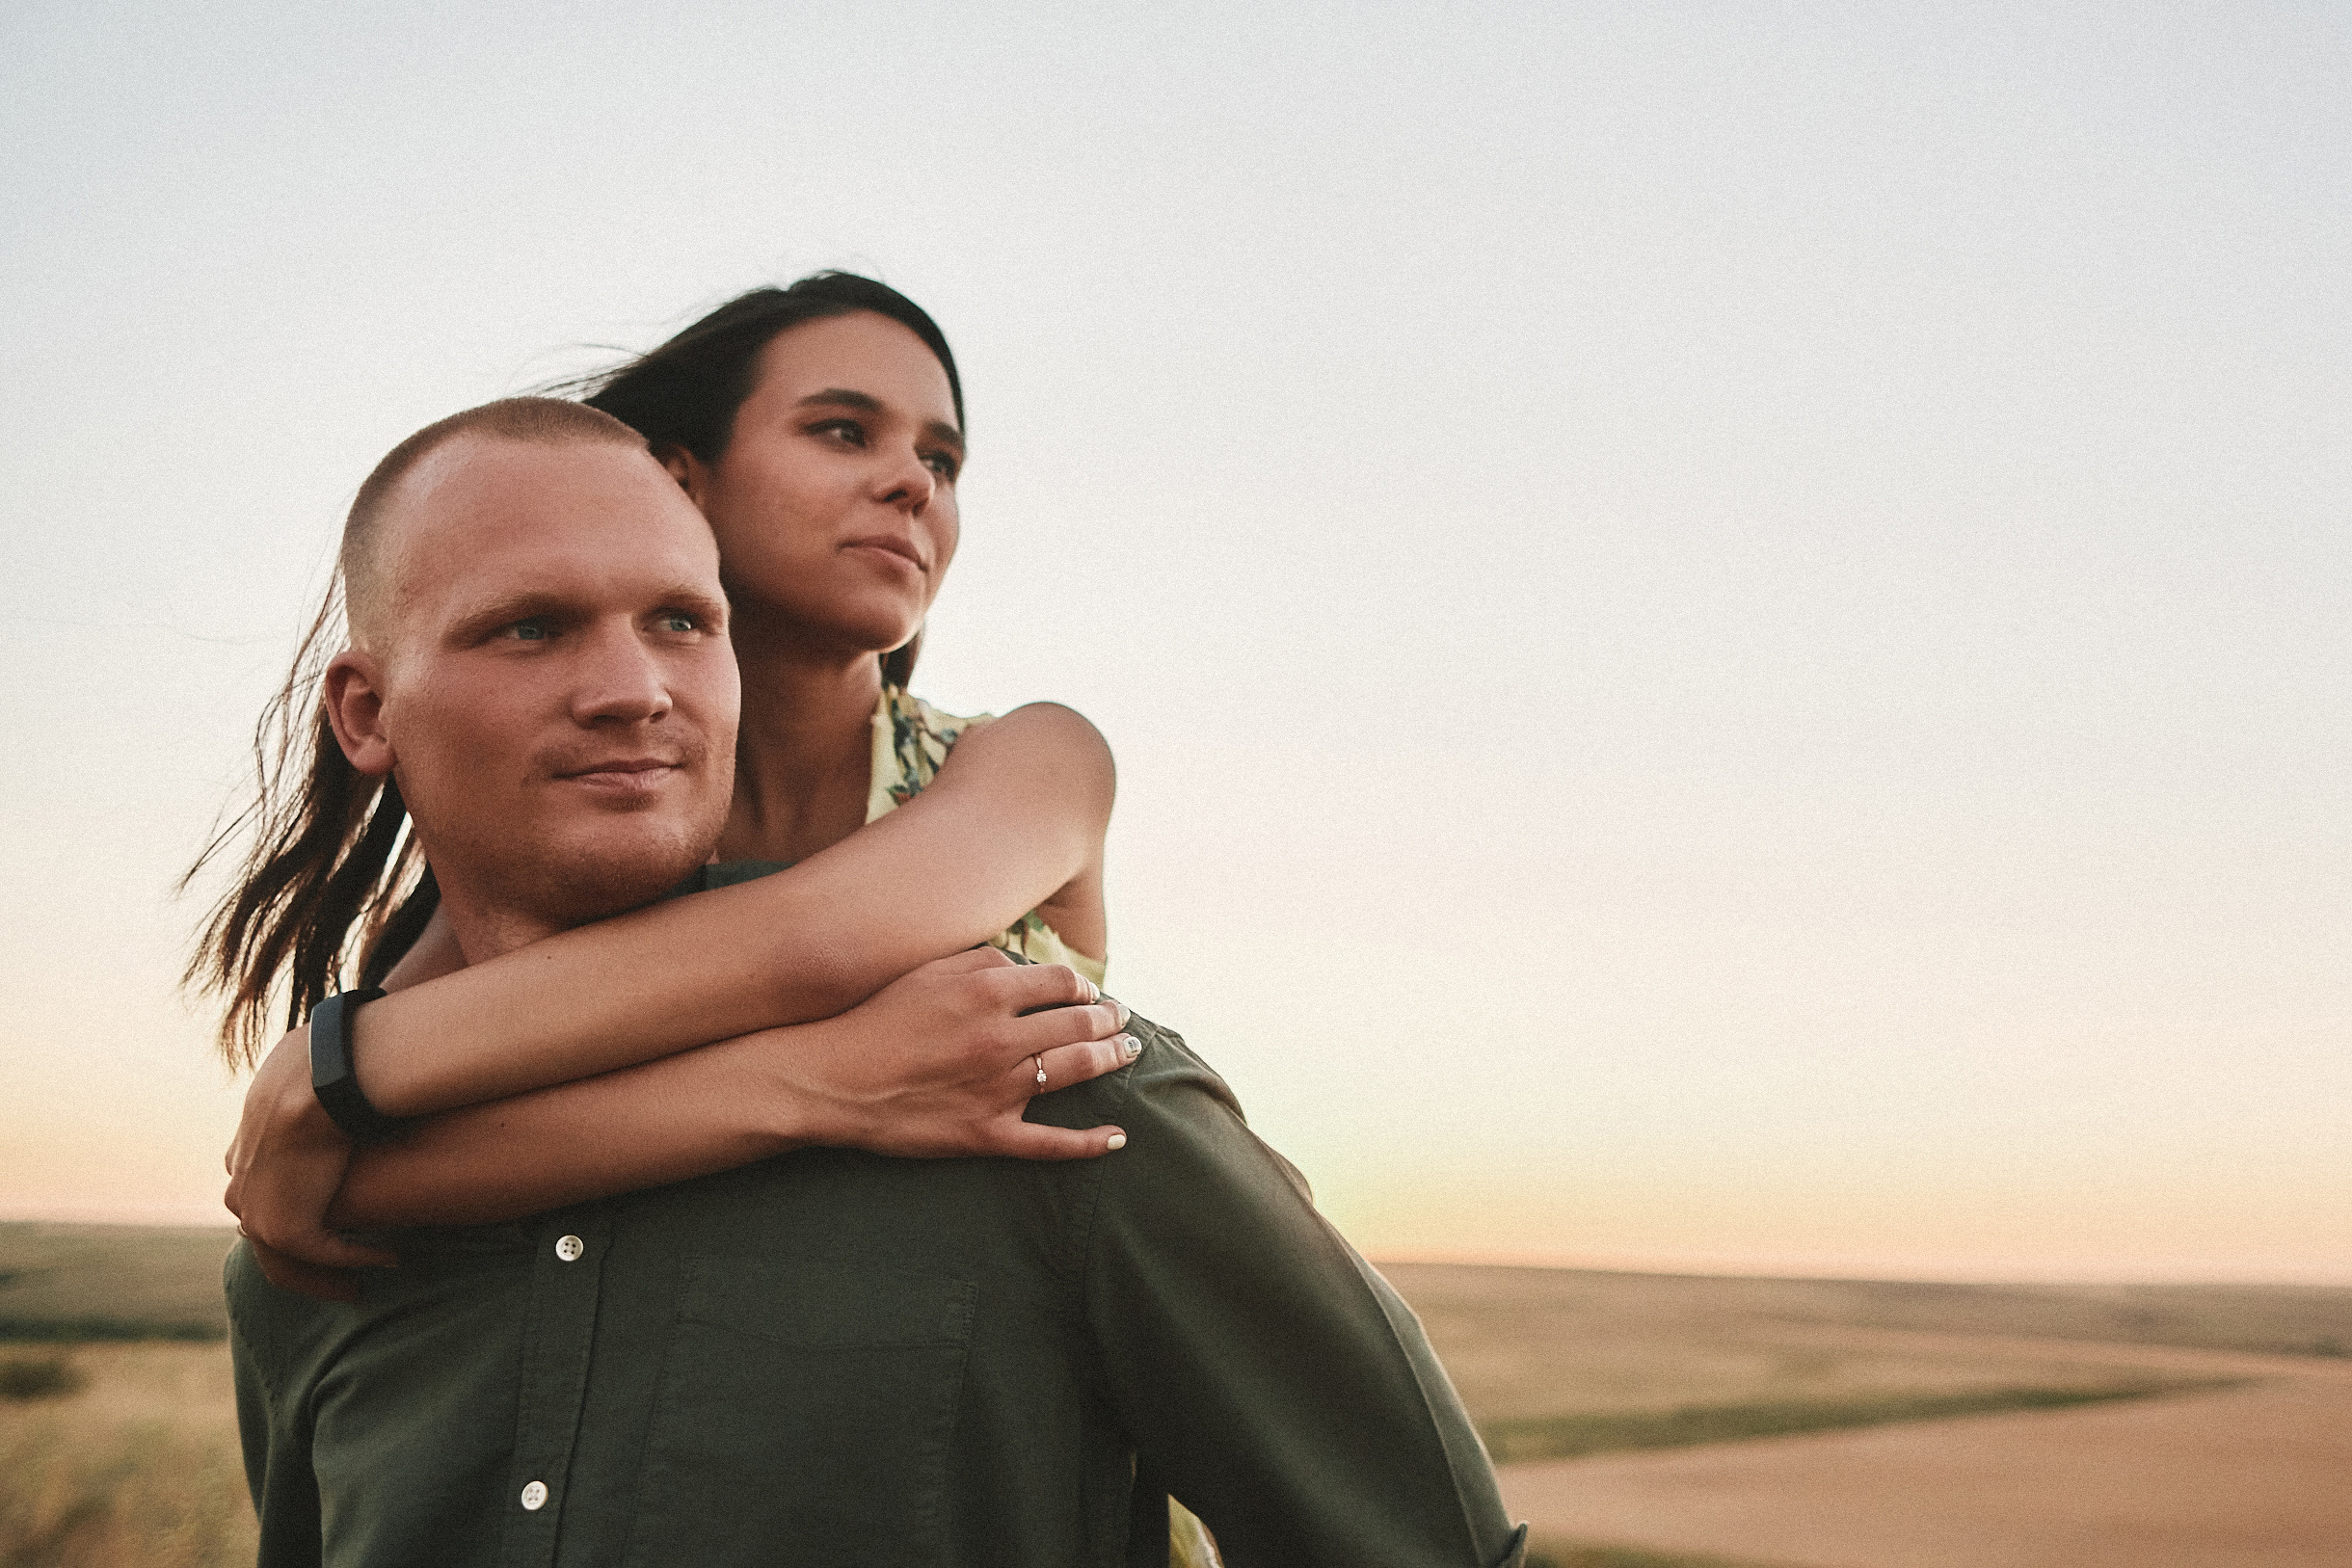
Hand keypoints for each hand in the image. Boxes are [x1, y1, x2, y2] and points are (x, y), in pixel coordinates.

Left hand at [224, 1025, 398, 1301]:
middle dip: (302, 1259)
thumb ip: (310, 1081)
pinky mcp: (284, 1230)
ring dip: (327, 1276)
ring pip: (287, 1261)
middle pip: (267, 1236)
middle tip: (341, 1274)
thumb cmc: (324, 1064)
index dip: (295, 1209)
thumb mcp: (304, 1067)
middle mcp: (241, 1188)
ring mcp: (257, 1213)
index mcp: (243, 1152)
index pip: (261, 1193)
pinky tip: (392, 1258)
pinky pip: (325, 1256)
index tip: (329, 1219)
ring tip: (362, 1284)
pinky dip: (359, 1260)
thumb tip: (338, 1060)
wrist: (319, 1081)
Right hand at [757, 947, 1137, 1159]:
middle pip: (1081, 1024)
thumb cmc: (875, 1018)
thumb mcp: (927, 971)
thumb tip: (1025, 965)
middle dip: (1111, 1019)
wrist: (831, 1079)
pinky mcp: (986, 1134)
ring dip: (1113, 1060)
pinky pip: (1049, 1143)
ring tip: (1131, 1052)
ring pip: (1076, 1071)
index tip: (1092, 992)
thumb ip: (983, 962)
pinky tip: (1117, 1138)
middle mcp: (1002, 1038)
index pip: (1064, 983)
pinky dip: (1088, 1143)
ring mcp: (998, 1089)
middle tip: (1124, 1019)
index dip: (1086, 986)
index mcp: (989, 992)